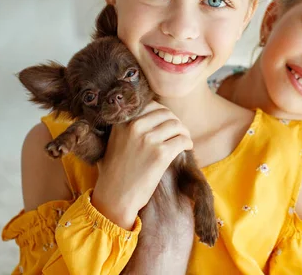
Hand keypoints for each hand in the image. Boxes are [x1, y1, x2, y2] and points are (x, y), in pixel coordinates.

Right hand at [91, 101, 192, 229]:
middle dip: (174, 121)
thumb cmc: (114, 172)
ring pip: (176, 125)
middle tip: (178, 130)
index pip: (149, 105)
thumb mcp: (115, 141)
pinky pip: (182, 140)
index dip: (162, 112)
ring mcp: (148, 139)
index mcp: (122, 121)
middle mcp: (135, 126)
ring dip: (183, 131)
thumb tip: (151, 115)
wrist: (114, 197)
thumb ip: (128, 126)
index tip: (166, 120)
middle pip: (165, 113)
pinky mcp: (161, 154)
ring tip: (184, 138)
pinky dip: (187, 142)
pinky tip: (187, 147)